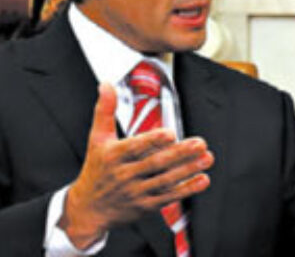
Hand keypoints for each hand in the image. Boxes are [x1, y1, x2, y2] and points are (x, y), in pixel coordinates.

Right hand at [59, 83, 213, 248]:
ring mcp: (135, 192)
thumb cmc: (96, 169)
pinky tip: (203, 179)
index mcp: (113, 156)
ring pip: (165, 180)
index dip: (152, 141)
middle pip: (154, 164)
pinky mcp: (145, 206)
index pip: (134, 148)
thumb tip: (105, 84)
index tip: (170, 133)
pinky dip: (186, 189)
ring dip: (188, 169)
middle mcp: (124, 175)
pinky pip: (168, 197)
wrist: (87, 209)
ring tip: (207, 158)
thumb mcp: (97, 139)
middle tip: (200, 143)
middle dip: (179, 154)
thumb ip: (104, 111)